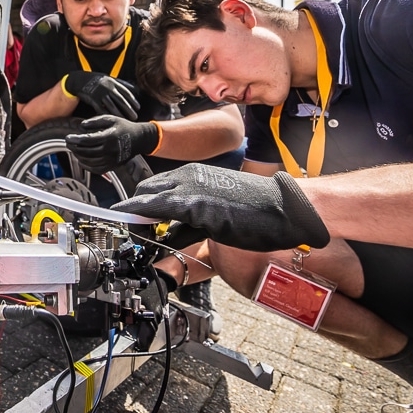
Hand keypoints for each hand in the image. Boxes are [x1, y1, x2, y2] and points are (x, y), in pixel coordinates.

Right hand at [62, 72, 139, 119]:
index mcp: (113, 82)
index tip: (138, 108)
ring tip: (125, 120)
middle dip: (128, 109)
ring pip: (111, 106)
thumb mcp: (108, 79)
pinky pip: (100, 109)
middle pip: (120, 100)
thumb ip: (119, 84)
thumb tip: (133, 89)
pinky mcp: (93, 99)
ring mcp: (100, 94)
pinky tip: (111, 120)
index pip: (125, 92)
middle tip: (135, 117)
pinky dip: (106, 115)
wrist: (80, 80)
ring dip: (119, 114)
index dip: (132, 100)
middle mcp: (107, 88)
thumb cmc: (96, 81)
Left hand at [65, 115, 158, 171]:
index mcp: (109, 137)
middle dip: (74, 148)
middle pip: (86, 152)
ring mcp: (111, 160)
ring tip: (73, 150)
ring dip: (78, 156)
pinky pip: (96, 169)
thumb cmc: (124, 127)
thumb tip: (81, 126)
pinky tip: (81, 160)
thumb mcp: (110, 119)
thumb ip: (95, 121)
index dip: (75, 140)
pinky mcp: (113, 166)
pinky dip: (86, 166)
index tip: (68, 138)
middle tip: (68, 143)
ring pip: (90, 161)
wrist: (139, 139)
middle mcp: (110, 150)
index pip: (87, 140)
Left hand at [112, 163, 329, 251]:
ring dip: (135, 214)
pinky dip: (141, 217)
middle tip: (127, 227)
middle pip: (147, 190)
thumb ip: (191, 224)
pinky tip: (133, 226)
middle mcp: (189, 176)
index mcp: (196, 175)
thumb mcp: (216, 215)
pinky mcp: (195, 204)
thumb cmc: (257, 212)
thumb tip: (171, 237)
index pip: (157, 187)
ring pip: (148, 197)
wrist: (285, 208)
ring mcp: (191, 187)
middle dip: (134, 209)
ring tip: (126, 229)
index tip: (129, 218)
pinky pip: (158, 208)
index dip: (141, 204)